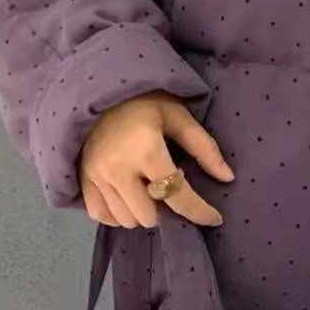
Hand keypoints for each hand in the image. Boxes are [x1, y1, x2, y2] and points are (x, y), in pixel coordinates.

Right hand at [78, 91, 232, 227]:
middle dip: (166, 207)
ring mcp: (96, 176)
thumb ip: (204, 147)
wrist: (99, 89)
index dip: (199, 211)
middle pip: (149, 216)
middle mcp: (118, 168)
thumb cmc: (144, 101)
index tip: (215, 219)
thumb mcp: (178, 116)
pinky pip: (101, 215)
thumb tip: (227, 177)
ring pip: (126, 219)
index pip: (177, 195)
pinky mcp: (82, 178)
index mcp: (146, 150)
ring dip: (143, 211)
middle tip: (167, 184)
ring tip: (147, 187)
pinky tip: (128, 199)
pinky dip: (118, 214)